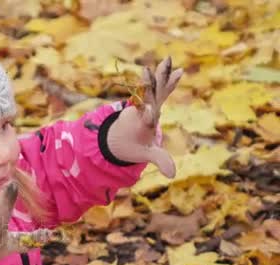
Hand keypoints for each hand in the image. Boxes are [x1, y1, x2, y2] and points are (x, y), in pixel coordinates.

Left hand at [107, 56, 182, 177]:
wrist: (115, 138)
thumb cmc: (131, 147)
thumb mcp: (144, 154)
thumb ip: (159, 160)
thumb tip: (172, 175)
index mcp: (141, 125)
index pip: (146, 118)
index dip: (149, 113)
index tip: (151, 108)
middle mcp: (141, 111)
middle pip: (149, 96)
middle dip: (151, 84)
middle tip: (152, 70)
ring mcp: (144, 104)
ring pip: (154, 89)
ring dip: (161, 76)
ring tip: (168, 62)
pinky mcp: (149, 101)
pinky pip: (159, 90)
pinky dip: (167, 81)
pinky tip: (178, 70)